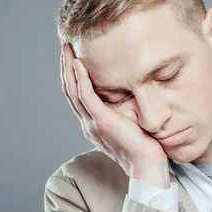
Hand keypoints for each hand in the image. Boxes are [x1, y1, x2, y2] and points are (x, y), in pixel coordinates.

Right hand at [60, 44, 169, 187]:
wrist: (147, 166)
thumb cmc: (144, 147)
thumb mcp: (131, 123)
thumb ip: (125, 110)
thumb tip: (132, 93)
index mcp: (93, 123)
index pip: (77, 95)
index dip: (72, 75)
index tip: (73, 55)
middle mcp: (88, 123)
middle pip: (70, 90)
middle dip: (66, 67)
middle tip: (65, 45)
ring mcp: (93, 123)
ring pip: (73, 91)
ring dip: (68, 68)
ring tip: (67, 48)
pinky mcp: (102, 121)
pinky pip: (86, 97)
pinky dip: (80, 80)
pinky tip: (78, 64)